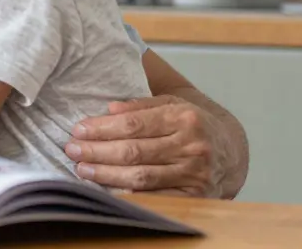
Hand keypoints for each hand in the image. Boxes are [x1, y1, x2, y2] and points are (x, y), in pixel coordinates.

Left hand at [64, 95, 228, 195]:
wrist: (230, 151)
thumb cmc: (190, 124)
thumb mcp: (170, 104)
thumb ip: (140, 105)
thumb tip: (109, 109)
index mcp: (184, 118)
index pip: (133, 124)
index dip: (102, 128)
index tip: (78, 130)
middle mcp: (192, 146)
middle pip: (134, 151)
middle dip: (97, 151)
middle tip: (72, 150)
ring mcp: (195, 173)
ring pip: (141, 176)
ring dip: (107, 175)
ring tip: (82, 169)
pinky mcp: (194, 195)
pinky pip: (155, 197)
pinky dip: (129, 195)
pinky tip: (108, 190)